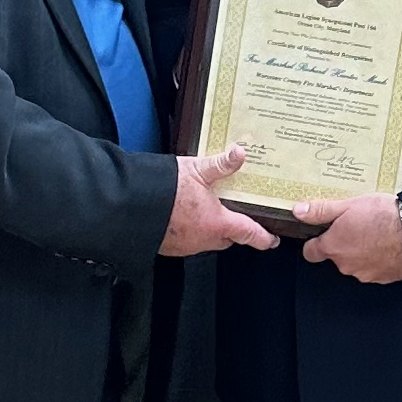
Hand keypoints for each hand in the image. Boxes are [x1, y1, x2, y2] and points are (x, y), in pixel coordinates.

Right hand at [160, 145, 278, 256]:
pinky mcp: (170, 247)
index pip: (249, 234)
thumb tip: (239, 153)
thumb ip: (220, 165)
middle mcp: (204, 239)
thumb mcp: (196, 170)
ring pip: (207, 240)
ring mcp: (186, 246)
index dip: (263, 238)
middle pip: (228, 239)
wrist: (130, 206)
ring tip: (205, 210)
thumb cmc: (163, 190)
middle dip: (232, 230)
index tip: (271, 239)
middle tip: (234, 215)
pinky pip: (188, 241)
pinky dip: (190, 231)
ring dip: (209, 229)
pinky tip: (184, 216)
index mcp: (218, 223)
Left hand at [294, 191, 401, 283]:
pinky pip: (376, 269)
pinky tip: (388, 245)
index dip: (316, 243)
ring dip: (363, 253)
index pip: (311, 253)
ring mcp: (365, 274)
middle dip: (344, 245)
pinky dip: (379, 260)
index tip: (323, 235)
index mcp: (333, 247)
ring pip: (357, 264)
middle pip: (336, 257)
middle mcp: (346, 265)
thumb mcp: (348, 205)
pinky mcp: (384, 278)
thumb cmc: (384, 216)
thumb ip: (321, 210)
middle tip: (358, 226)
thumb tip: (299, 211)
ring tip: (376, 234)